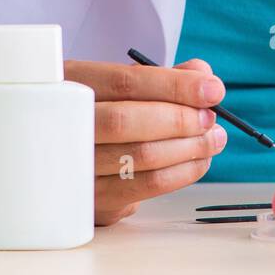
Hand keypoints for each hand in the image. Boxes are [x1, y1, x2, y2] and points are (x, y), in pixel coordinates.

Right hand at [64, 57, 227, 225]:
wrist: (65, 160)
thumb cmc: (105, 115)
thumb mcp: (125, 87)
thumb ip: (164, 76)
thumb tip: (202, 75)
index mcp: (71, 84)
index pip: (126, 81)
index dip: (174, 85)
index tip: (212, 89)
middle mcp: (63, 124)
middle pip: (126, 121)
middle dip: (180, 119)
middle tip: (210, 118)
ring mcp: (73, 165)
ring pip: (138, 157)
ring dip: (188, 148)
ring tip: (212, 139)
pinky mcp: (92, 199)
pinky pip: (144, 187)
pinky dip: (181, 173)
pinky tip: (197, 161)